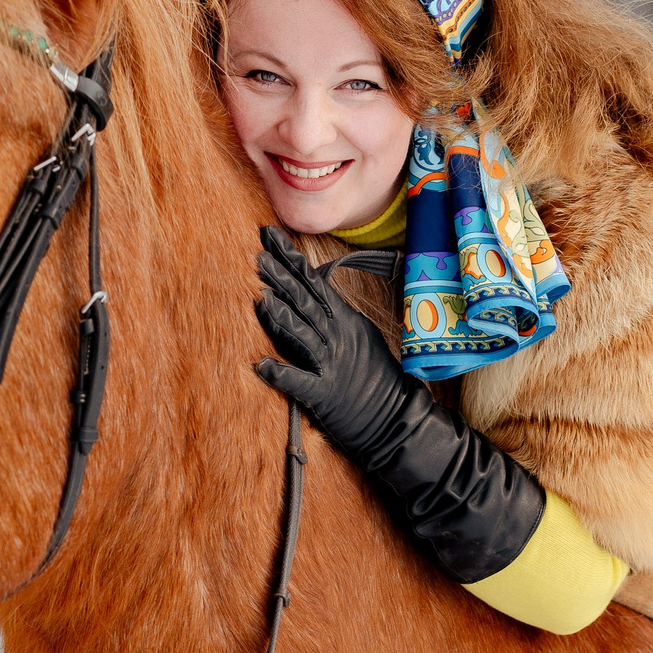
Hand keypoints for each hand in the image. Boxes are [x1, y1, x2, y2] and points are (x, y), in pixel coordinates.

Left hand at [252, 226, 426, 464]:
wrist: (394, 417)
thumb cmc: (374, 377)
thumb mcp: (358, 335)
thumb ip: (334, 314)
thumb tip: (313, 291)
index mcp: (344, 320)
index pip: (314, 282)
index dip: (291, 258)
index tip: (269, 235)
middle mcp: (337, 337)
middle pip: (306, 301)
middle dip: (282, 277)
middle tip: (258, 254)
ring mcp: (331, 365)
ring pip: (303, 334)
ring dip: (281, 315)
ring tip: (259, 295)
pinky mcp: (324, 394)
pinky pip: (300, 382)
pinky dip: (281, 374)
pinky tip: (261, 365)